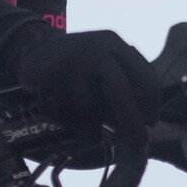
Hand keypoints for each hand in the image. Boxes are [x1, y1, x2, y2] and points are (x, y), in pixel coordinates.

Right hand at [0, 20, 163, 138]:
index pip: (143, 75)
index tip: (151, 121)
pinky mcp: (48, 76)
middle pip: (119, 90)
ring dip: (90, 125)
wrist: (34, 50)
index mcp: (113, 44)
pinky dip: (67, 120)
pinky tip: (63, 110)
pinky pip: (64, 111)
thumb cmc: (78, 67)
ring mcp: (69, 61)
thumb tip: (145, 121)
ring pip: (88, 107)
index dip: (151, 102)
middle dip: (130, 119)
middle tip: (138, 142)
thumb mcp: (105, 65)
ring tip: (87, 126)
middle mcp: (94, 48)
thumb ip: (125, 86)